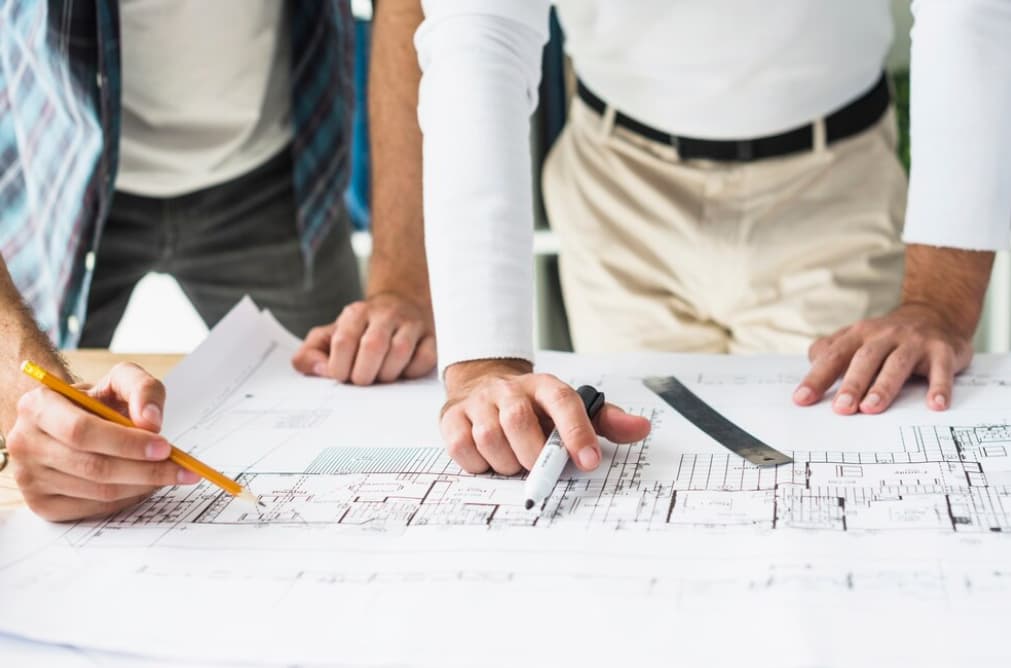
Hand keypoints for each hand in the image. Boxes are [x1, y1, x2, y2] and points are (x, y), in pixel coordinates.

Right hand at [7, 363, 198, 520]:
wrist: (69, 421)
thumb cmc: (97, 402)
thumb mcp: (120, 380)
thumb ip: (142, 388)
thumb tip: (151, 421)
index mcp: (38, 406)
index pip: (82, 431)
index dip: (127, 443)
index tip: (165, 447)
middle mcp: (25, 443)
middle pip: (92, 466)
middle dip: (145, 469)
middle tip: (181, 467)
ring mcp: (29, 477)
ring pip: (97, 492)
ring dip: (142, 486)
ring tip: (168, 474)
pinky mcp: (41, 504)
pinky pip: (93, 509)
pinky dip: (127, 499)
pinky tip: (144, 485)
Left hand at [292, 292, 435, 384]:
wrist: (399, 307)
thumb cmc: (360, 332)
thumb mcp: (328, 337)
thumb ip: (309, 355)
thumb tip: (319, 370)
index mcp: (355, 313)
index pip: (343, 341)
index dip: (339, 368)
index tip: (340, 377)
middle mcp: (384, 313)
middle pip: (372, 346)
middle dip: (364, 374)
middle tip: (361, 381)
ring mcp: (410, 323)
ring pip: (400, 352)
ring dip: (387, 375)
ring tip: (381, 377)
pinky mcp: (431, 336)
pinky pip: (425, 358)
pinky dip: (412, 372)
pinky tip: (402, 372)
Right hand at [441, 359, 651, 474]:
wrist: (485, 386)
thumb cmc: (534, 409)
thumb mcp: (572, 410)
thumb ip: (606, 422)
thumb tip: (641, 429)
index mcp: (543, 386)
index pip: (563, 401)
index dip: (577, 432)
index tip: (588, 462)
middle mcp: (509, 389)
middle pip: (519, 422)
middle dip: (533, 456)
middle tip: (537, 467)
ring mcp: (478, 402)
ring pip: (489, 438)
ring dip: (505, 463)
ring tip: (514, 463)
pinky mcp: (451, 417)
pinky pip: (461, 447)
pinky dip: (477, 464)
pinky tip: (488, 459)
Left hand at [793, 303, 973, 414]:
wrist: (936, 314)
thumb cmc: (887, 337)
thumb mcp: (857, 338)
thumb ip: (832, 352)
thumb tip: (811, 367)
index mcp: (859, 334)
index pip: (834, 356)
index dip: (817, 377)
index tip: (802, 399)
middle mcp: (885, 335)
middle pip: (865, 359)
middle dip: (852, 384)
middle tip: (841, 408)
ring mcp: (914, 342)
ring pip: (897, 364)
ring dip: (884, 386)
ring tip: (872, 408)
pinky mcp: (942, 350)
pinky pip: (941, 370)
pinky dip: (939, 387)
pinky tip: (935, 405)